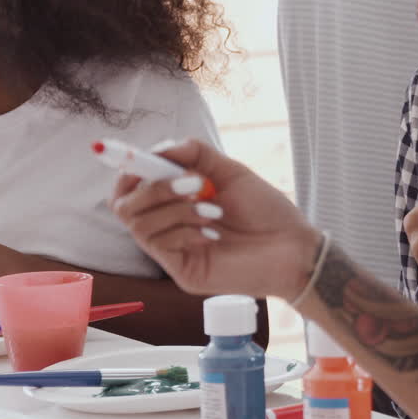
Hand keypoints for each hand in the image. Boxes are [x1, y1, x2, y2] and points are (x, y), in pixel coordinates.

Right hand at [111, 138, 322, 300]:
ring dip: (176, 208)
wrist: (293, 247)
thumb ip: (195, 153)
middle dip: (153, 187)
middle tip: (192, 183)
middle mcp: (168, 225)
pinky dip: (183, 229)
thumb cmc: (266, 211)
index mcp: (175, 200)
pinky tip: (212, 231)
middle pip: (124, 206)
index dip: (126, 170)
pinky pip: (159, 245)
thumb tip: (159, 147)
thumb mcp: (229, 172)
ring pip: (139, 224)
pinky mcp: (182, 271)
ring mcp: (173, 251)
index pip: (129, 188)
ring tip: (213, 209)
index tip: (136, 157)